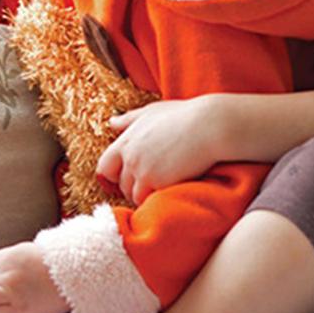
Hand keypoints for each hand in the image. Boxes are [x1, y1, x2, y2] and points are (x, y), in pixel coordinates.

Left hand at [98, 96, 225, 204]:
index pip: (104, 166)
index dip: (113, 174)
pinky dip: (154, 200)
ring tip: (159, 189)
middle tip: (149, 184)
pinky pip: (148, 200)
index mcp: (126, 140)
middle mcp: (130, 157)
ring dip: (143, 195)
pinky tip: (166, 192)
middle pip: (120, 184)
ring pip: (133, 195)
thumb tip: (112, 122)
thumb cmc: (183, 115)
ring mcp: (142, 170)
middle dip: (131, 186)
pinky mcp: (157, 182)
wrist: (208, 125)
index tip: (126, 176)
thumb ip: (129, 119)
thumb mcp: (151, 112)